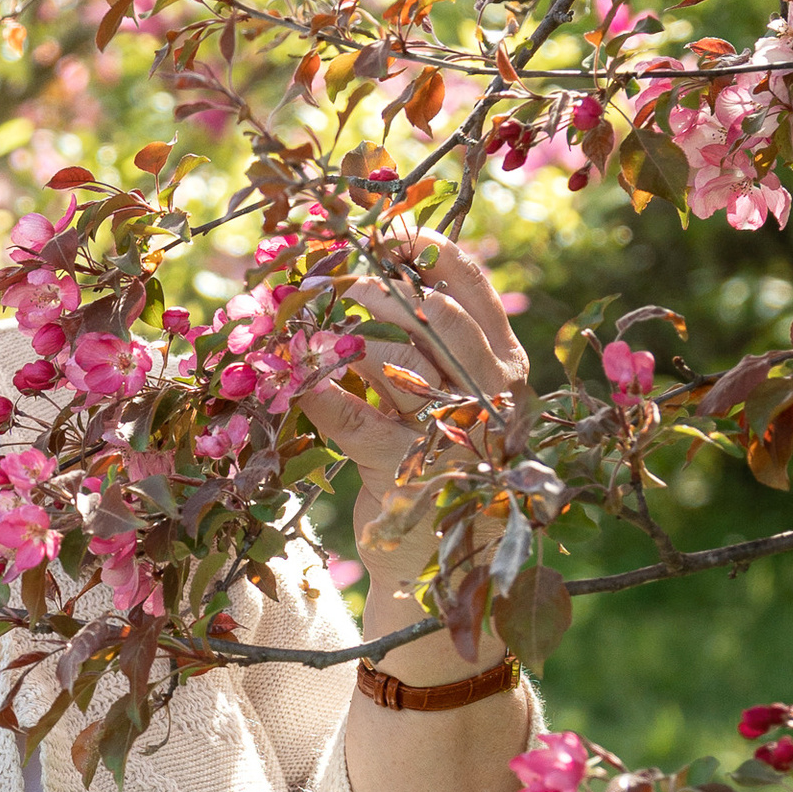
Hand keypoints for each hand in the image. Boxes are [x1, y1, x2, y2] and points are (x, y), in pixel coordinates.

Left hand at [300, 234, 526, 599]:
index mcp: (505, 362)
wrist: (439, 561)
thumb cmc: (438, 463)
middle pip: (432, 313)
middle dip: (373, 285)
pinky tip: (287, 378)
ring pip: (394, 358)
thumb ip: (426, 342)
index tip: (379, 230)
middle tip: (324, 275)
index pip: (471, 284)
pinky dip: (316, 392)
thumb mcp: (450, 397)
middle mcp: (491, 391)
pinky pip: (354, 418)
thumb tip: (369, 270)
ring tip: (299, 324)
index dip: (423, 247)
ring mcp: (456, 431)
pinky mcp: (410, 469)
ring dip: (337, 334)